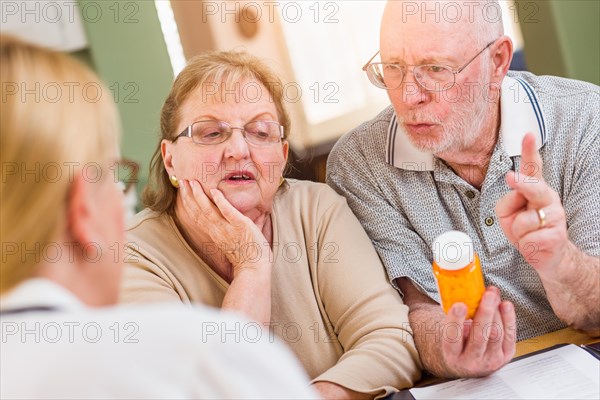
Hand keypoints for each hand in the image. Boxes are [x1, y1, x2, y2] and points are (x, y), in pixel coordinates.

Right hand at [178, 179, 271, 276]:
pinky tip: (214, 191)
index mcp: (215, 234)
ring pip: (208, 210)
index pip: (197, 216)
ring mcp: (228, 228)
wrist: (255, 270)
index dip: (188, 203)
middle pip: (198, 211)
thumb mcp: (237, 241)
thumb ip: (240, 227)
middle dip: (189, 195)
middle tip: (182, 181)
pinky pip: (228, 212)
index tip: (183, 191)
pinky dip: (220, 201)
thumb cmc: (249, 257)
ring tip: (193, 182)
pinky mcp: (241, 226)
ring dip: (199, 195)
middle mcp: (218, 231)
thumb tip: (256, 214)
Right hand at [441, 287, 515, 376]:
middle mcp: (471, 361)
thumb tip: (463, 292)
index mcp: (452, 355)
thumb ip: (455, 317)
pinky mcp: (506, 356)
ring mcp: (490, 361)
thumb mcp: (450, 331)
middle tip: (487, 295)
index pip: (452, 338)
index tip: (459, 305)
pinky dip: (508, 318)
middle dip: (485, 313)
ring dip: (497, 312)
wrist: (469, 362)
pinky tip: (505, 305)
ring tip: (493, 295)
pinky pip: (510, 335)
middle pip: (480, 337)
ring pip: (496, 334)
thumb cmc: (458, 343)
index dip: (456, 321)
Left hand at [496, 133, 567, 271]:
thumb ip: (507, 202)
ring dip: (518, 232)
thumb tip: (516, 195)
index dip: (530, 151)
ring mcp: (555, 217)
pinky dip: (525, 244)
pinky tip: (534, 243)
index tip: (528, 135)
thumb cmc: (525, 231)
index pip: (532, 168)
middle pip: (534, 188)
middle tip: (511, 178)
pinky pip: (529, 238)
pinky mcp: (556, 236)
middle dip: (522, 183)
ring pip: (524, 221)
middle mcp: (548, 199)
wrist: (547, 256)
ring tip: (526, 234)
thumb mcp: (506, 215)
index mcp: (535, 190)